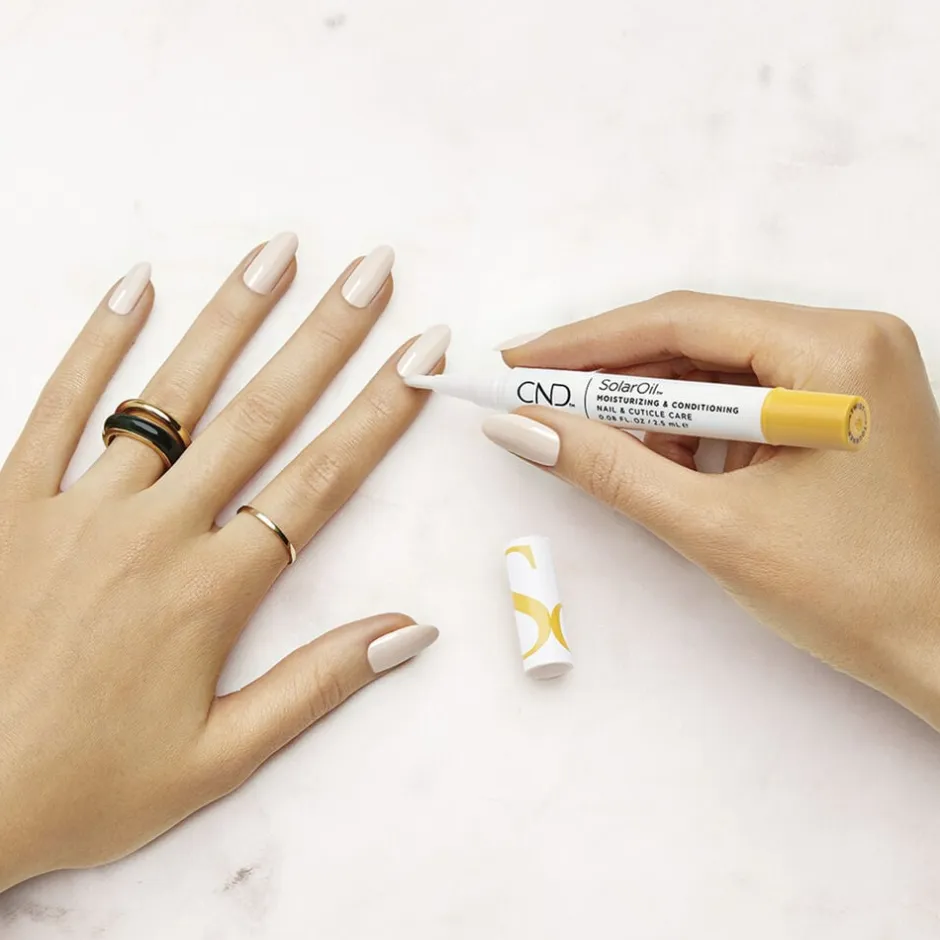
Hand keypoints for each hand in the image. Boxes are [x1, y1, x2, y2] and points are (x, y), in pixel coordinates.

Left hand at [0, 236, 447, 890]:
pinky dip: (97, 344)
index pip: (319, 481)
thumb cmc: (88, 785)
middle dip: (325, 337)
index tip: (423, 358)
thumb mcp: (218, 758)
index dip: (379, 412)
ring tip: (278, 253)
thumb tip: (409, 629)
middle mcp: (154, 531)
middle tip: (371, 271)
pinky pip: (58, 406)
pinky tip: (137, 285)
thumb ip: (316, 685)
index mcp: (212, 591)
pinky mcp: (11, 500)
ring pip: (170, 394)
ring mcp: (78, 507)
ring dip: (230, 318)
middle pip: (259, 415)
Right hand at [487, 292, 939, 725]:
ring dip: (647, 406)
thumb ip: (609, 469)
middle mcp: (847, 340)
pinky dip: (690, 428)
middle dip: (611, 376)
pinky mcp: (837, 405)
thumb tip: (523, 429)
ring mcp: (847, 372)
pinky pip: (741, 397)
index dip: (586, 344)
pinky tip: (652, 460)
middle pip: (695, 338)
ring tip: (587, 440)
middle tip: (535, 402)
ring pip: (714, 369)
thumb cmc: (852, 594)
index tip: (519, 364)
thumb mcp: (713, 527)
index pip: (681, 322)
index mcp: (833, 351)